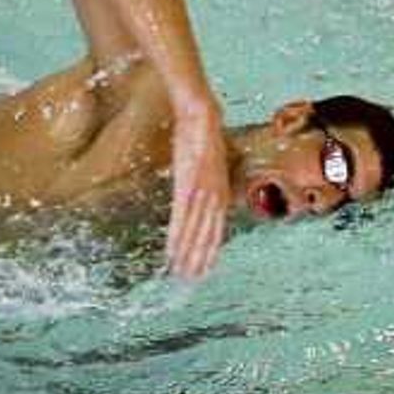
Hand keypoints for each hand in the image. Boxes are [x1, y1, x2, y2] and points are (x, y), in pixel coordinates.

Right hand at [164, 109, 230, 279]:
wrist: (200, 113)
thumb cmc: (203, 133)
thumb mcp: (209, 161)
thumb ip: (206, 179)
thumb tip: (199, 191)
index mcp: (220, 189)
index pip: (216, 227)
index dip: (210, 250)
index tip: (203, 269)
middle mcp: (214, 194)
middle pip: (207, 233)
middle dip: (199, 257)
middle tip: (191, 280)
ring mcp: (202, 190)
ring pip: (196, 229)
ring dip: (188, 253)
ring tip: (181, 272)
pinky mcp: (188, 184)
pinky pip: (182, 215)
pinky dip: (178, 234)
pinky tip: (172, 249)